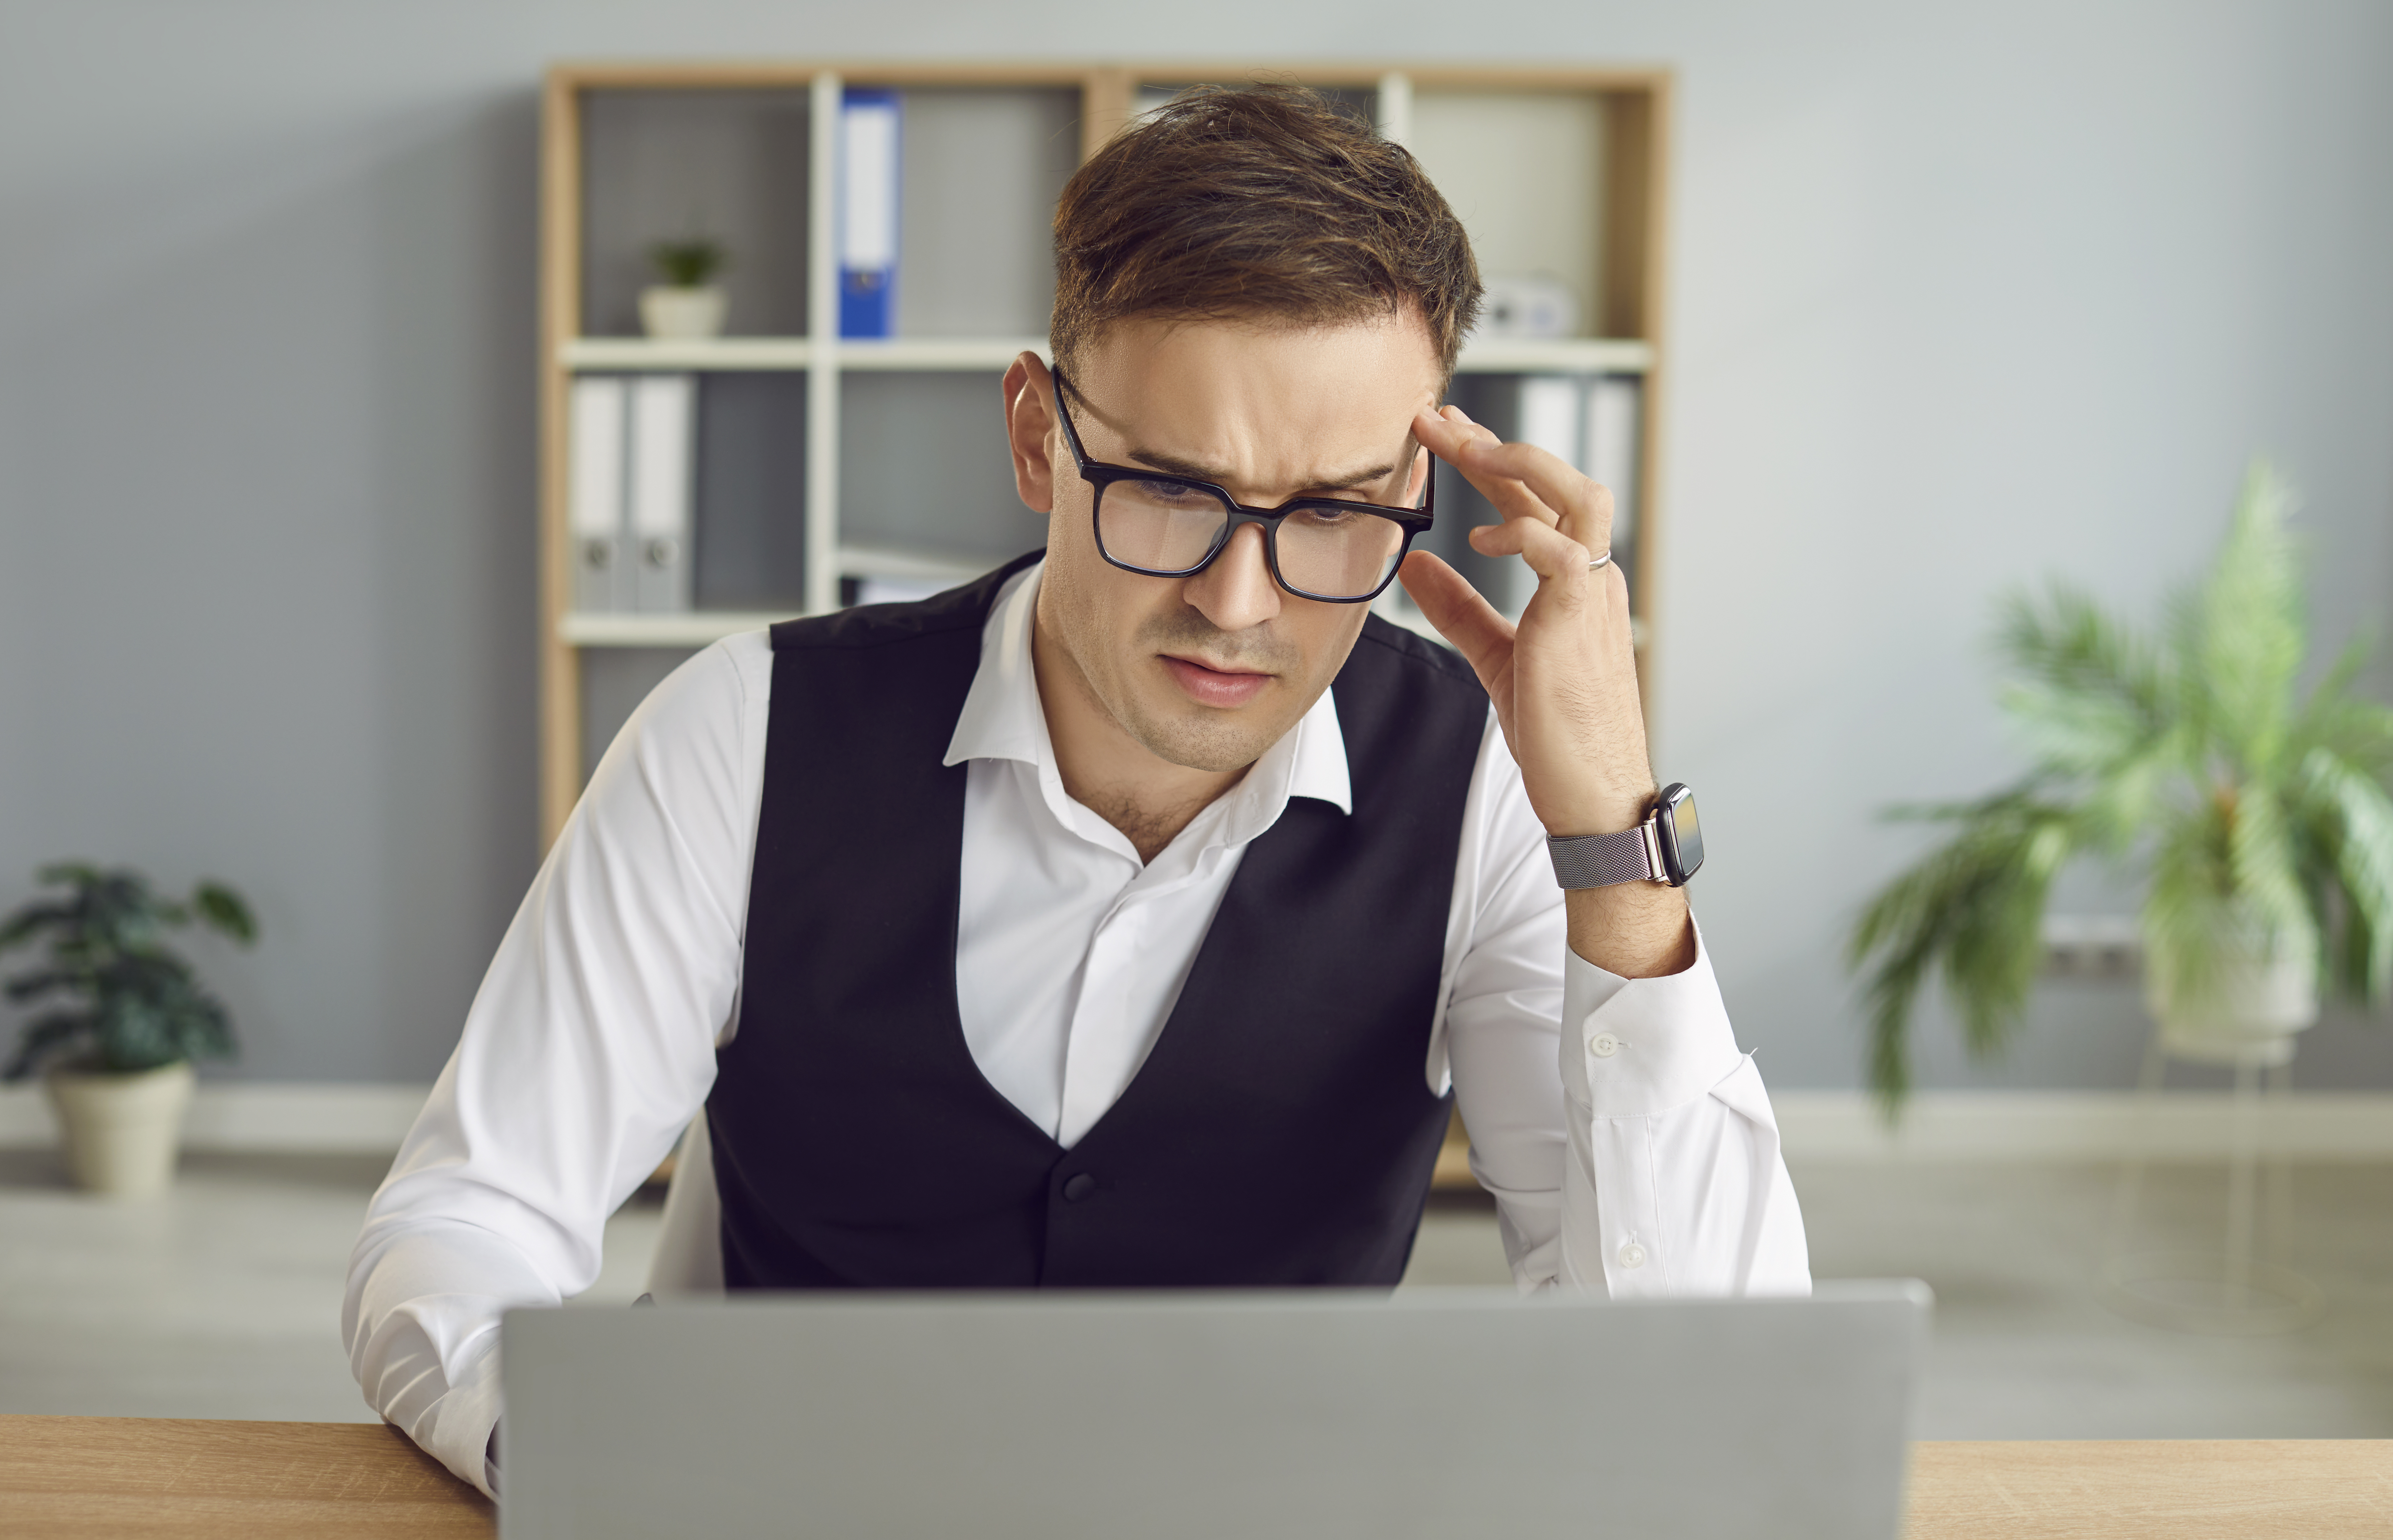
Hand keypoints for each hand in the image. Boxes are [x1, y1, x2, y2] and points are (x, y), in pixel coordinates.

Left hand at [1397, 405, 1692, 978]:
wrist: (1591, 791)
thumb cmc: (1555, 732)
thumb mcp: (1495, 655)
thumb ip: (1458, 607)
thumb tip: (1416, 564)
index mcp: (1575, 582)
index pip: (1533, 501)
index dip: (1489, 461)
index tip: (1442, 434)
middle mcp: (1593, 575)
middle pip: (1553, 480)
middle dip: (1492, 441)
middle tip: (1433, 416)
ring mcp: (1595, 592)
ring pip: (1576, 493)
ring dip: (1519, 461)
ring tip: (1465, 445)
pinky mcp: (1584, 615)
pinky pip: (1561, 549)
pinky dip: (1519, 531)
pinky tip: (1478, 539)